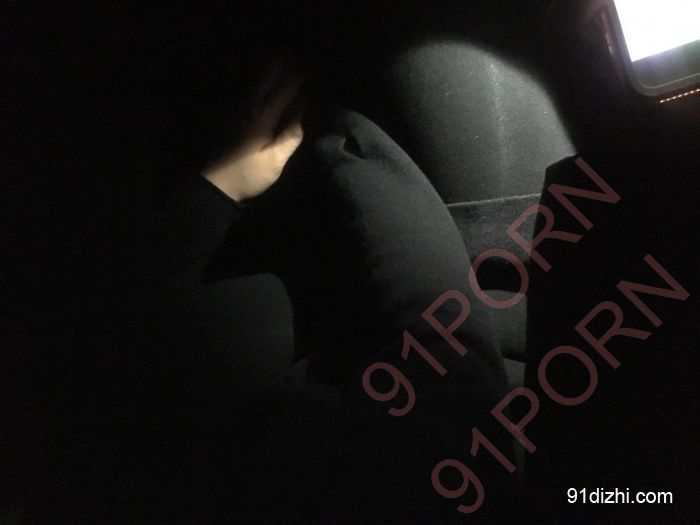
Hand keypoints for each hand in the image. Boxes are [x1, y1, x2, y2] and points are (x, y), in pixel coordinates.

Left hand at [204, 65, 303, 202]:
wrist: (216, 186)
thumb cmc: (247, 176)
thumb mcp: (274, 161)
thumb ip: (290, 137)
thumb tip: (303, 116)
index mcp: (260, 119)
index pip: (282, 94)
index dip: (296, 81)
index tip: (310, 70)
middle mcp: (247, 110)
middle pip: (264, 83)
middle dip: (279, 69)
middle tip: (293, 56)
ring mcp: (237, 114)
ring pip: (253, 86)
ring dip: (266, 74)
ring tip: (278, 61)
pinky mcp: (231, 120)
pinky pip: (246, 96)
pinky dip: (256, 86)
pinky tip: (261, 84)